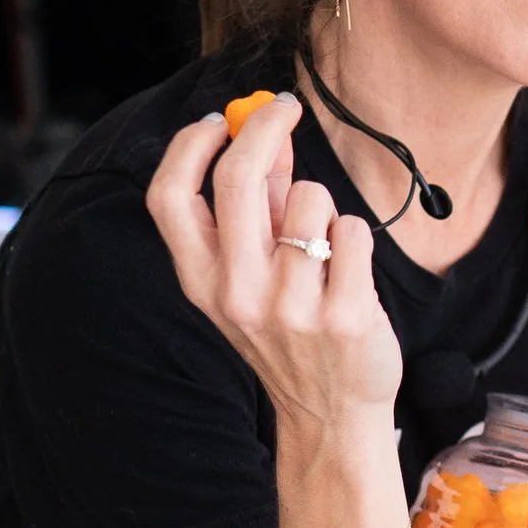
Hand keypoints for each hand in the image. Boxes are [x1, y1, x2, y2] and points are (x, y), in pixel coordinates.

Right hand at [145, 101, 403, 449]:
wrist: (331, 419)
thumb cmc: (292, 336)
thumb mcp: (253, 279)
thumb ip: (258, 208)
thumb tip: (266, 135)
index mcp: (202, 283)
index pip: (169, 196)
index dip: (189, 145)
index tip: (220, 120)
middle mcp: (237, 294)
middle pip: (237, 178)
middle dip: (264, 126)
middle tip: (286, 108)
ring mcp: (291, 308)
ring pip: (312, 199)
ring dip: (325, 208)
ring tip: (326, 250)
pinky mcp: (345, 316)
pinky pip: (355, 231)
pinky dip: (357, 239)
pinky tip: (350, 274)